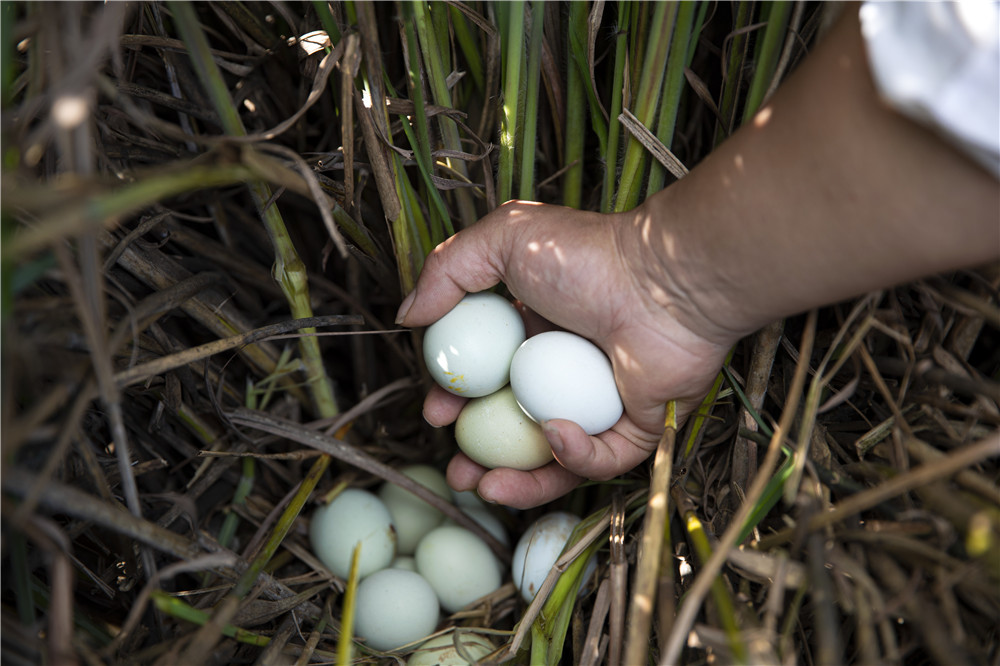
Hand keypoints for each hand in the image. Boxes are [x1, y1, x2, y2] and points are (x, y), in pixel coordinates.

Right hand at [395, 200, 736, 508]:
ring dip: (516, 479)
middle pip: (515, 426)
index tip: (437, 412)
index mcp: (536, 331)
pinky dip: (572, 456)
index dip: (458, 398)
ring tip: (483, 488)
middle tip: (456, 470)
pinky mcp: (637, 428)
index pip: (488, 377)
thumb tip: (408, 316)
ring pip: (553, 457)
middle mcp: (567, 370)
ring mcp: (602, 402)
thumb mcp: (502, 240)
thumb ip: (447, 270)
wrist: (664, 281)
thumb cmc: (588, 258)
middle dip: (479, 455)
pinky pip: (598, 459)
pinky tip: (553, 436)